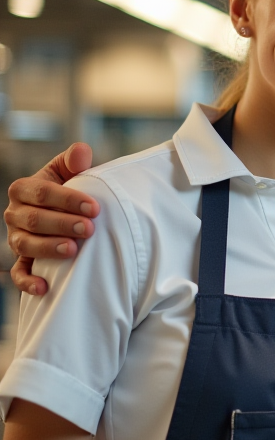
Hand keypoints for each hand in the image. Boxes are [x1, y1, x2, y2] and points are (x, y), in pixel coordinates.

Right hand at [5, 144, 97, 295]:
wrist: (63, 212)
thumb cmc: (68, 190)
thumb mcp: (69, 172)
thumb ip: (73, 161)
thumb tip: (81, 150)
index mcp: (24, 189)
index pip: (41, 192)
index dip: (67, 199)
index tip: (94, 207)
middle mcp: (15, 213)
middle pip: (33, 219)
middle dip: (61, 224)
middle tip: (88, 229)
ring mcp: (17, 238)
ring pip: (25, 244)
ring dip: (48, 248)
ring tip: (73, 250)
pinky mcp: (22, 260)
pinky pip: (19, 272)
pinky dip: (28, 281)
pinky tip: (44, 288)